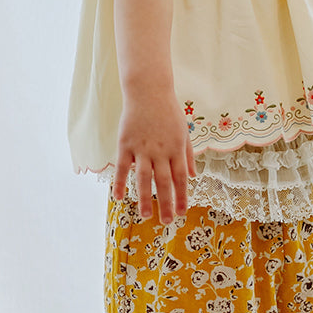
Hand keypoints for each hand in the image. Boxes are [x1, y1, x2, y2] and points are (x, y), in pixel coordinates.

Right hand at [113, 88, 196, 222]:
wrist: (148, 90)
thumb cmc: (168, 111)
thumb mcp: (184, 131)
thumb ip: (188, 155)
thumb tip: (193, 177)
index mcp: (176, 148)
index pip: (180, 178)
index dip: (181, 196)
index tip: (181, 213)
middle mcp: (160, 151)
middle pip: (164, 182)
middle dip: (166, 203)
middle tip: (166, 222)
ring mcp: (142, 148)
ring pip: (144, 178)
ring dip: (145, 198)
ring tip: (146, 216)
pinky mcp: (126, 143)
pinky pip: (123, 167)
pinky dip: (121, 183)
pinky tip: (119, 198)